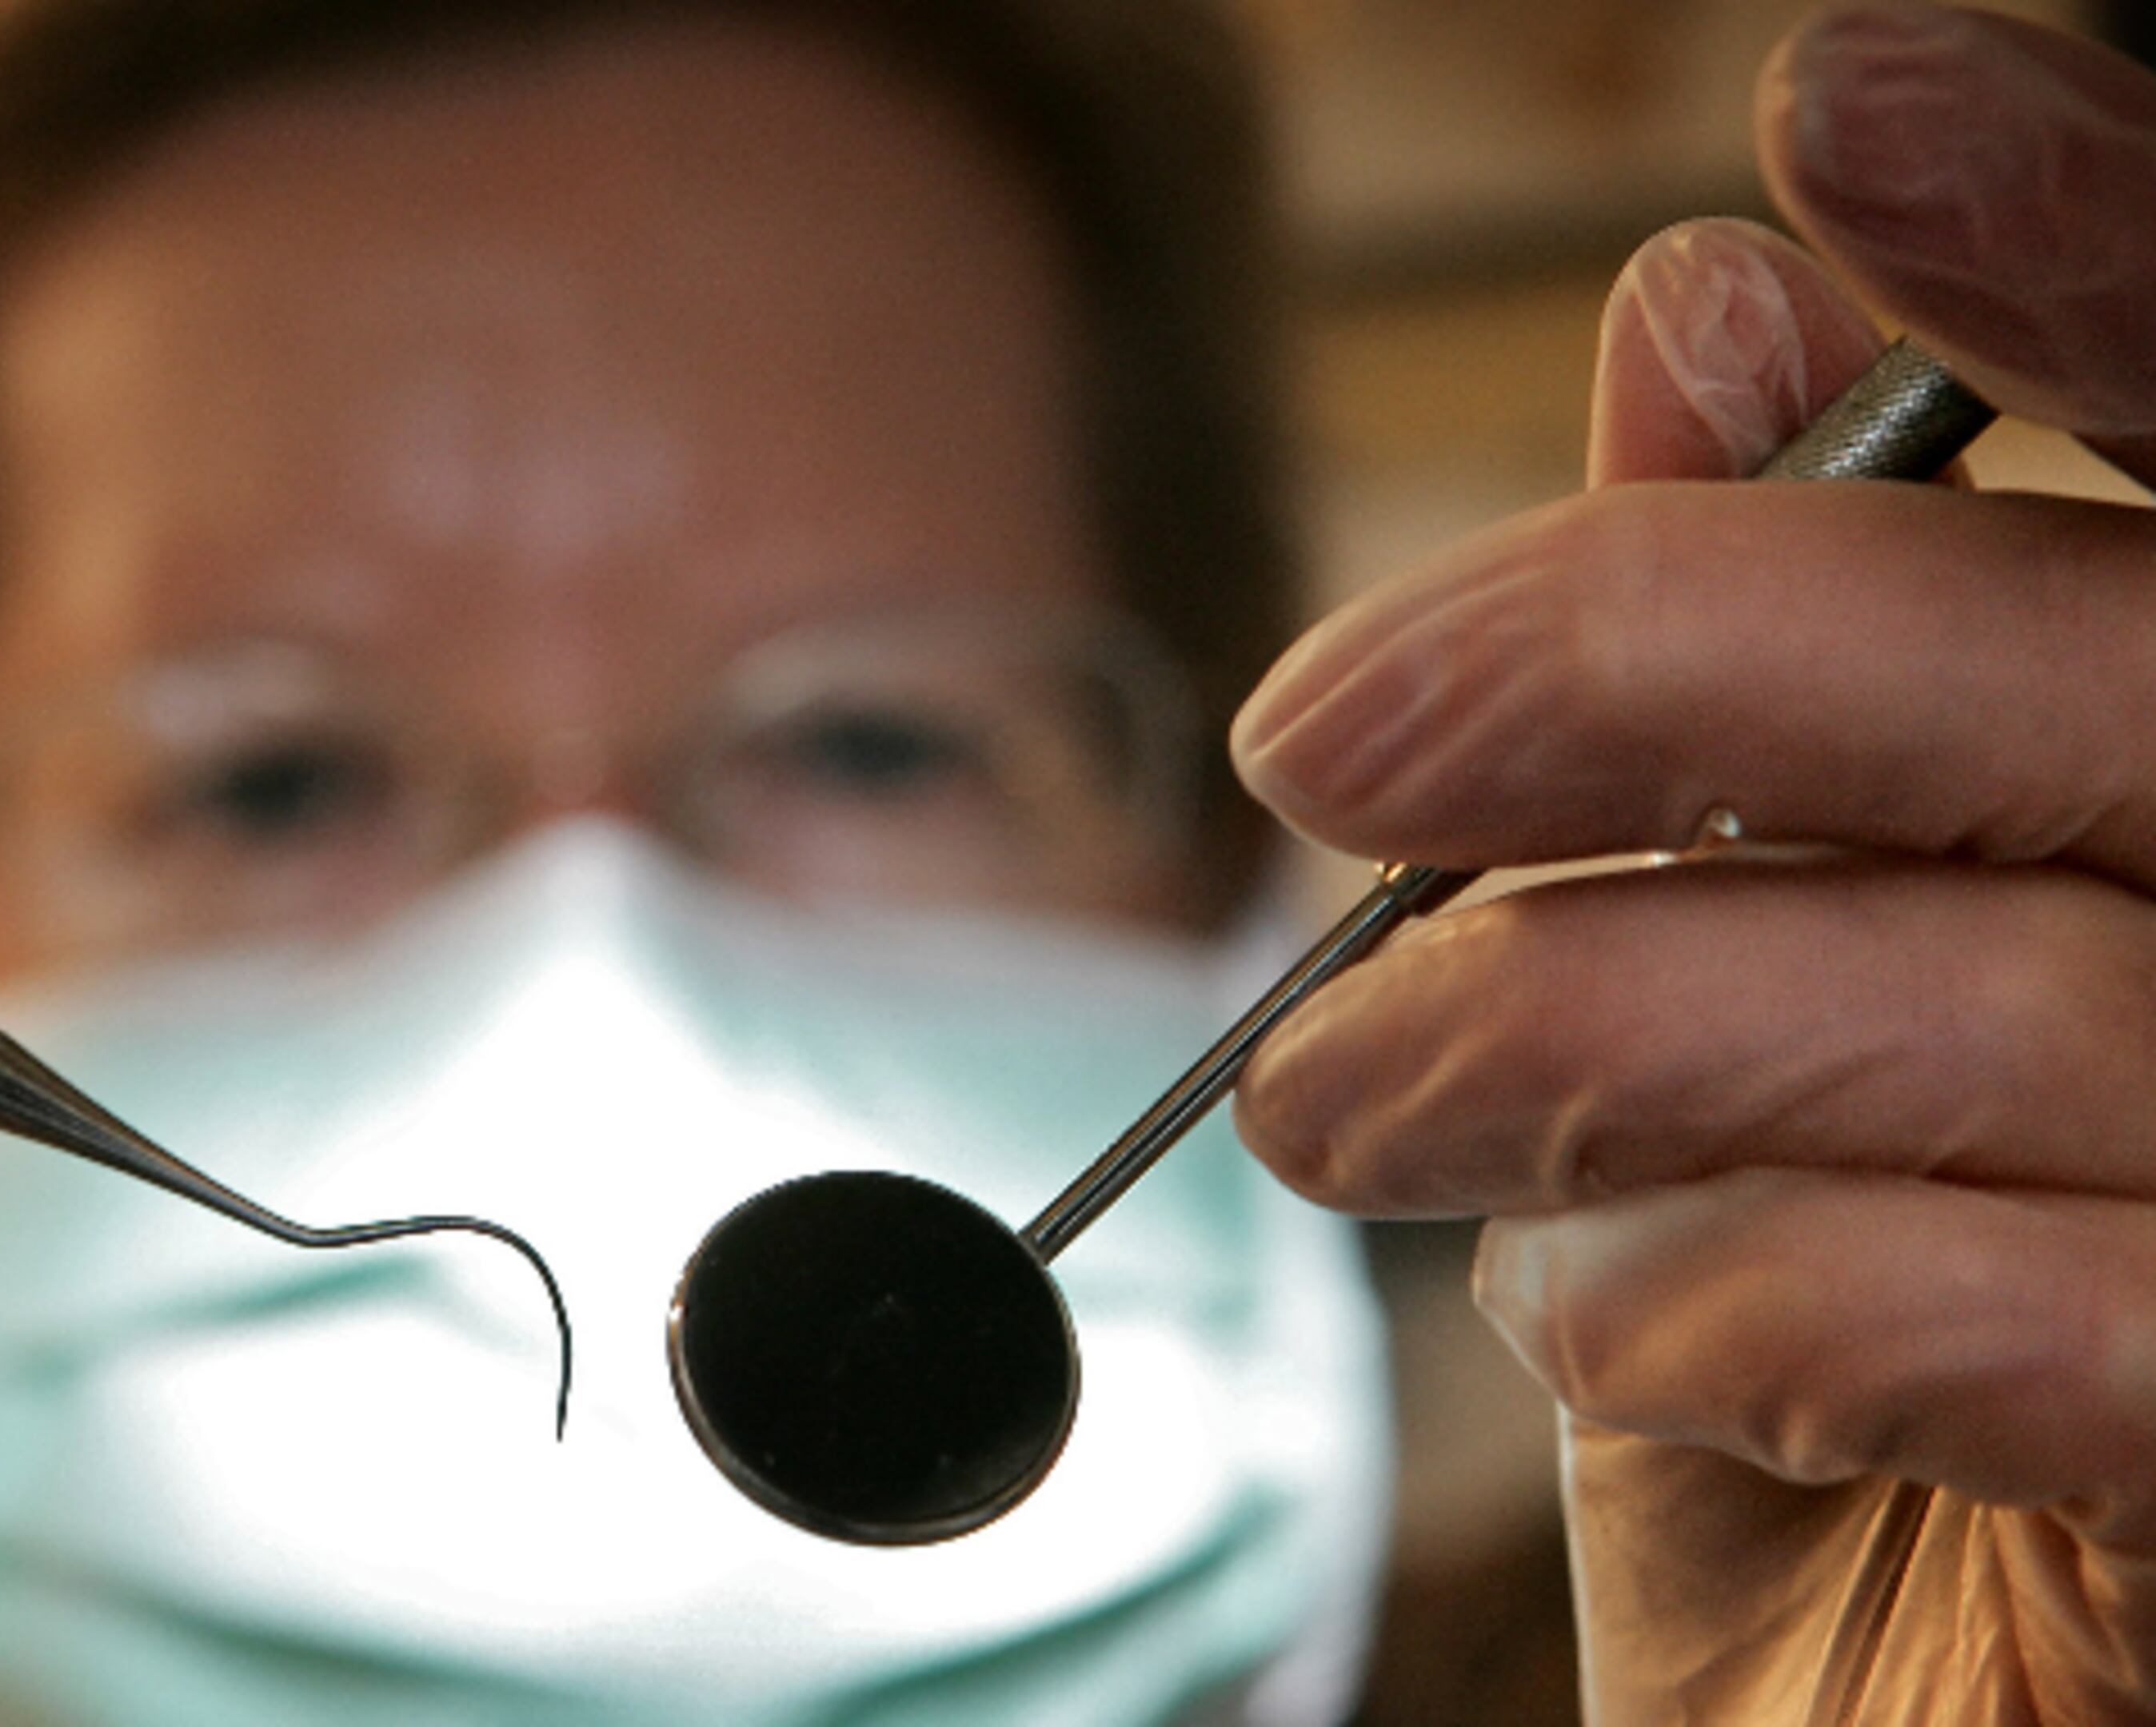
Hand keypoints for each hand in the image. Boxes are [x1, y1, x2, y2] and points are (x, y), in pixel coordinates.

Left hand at [1229, 8, 2155, 1721]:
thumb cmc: (1812, 1373)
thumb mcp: (1717, 1013)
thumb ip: (1743, 696)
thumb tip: (1709, 327)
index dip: (2090, 253)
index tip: (1848, 108)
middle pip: (2080, 667)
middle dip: (1651, 659)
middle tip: (1319, 741)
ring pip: (2006, 981)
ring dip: (1591, 1029)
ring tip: (1359, 1108)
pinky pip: (2058, 1316)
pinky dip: (1758, 1295)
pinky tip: (1632, 1330)